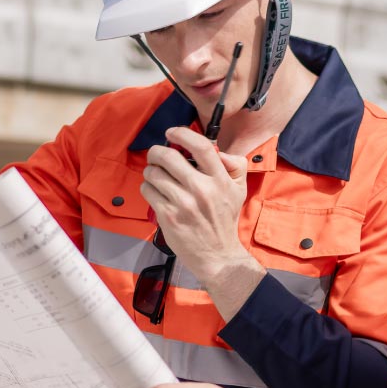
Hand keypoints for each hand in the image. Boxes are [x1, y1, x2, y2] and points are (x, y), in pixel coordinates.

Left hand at [141, 127, 263, 315]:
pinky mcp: (168, 216)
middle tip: (156, 155)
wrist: (217, 255)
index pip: (201, 147)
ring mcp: (184, 204)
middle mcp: (202, 189)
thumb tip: (216, 149)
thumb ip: (233, 165)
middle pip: (170, 157)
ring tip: (155, 175)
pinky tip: (154, 192)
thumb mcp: (238, 189)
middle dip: (157, 152)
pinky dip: (147, 187)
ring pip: (154, 173)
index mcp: (221, 180)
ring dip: (150, 171)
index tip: (171, 133)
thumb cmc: (224, 219)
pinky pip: (148, 191)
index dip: (181, 134)